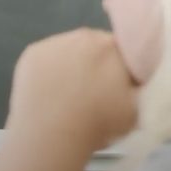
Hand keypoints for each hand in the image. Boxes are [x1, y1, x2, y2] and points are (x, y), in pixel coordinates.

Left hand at [9, 29, 137, 151]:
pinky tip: (50, 88)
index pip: (127, 50)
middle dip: (98, 63)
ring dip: (73, 63)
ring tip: (70, 91)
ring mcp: (53, 42)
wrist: (51, 133)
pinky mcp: (31, 52)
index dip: (125, 68)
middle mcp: (83, 36)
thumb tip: (134, 81)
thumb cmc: (98, 123)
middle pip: (96, 46)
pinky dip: (50, 68)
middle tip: (96, 90)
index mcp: (113, 46)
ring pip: (70, 49)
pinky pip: (47, 56)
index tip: (122, 85)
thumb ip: (139, 88)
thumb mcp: (137, 108)